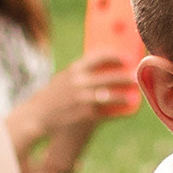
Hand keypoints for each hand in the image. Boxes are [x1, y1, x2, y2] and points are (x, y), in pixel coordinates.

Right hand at [23, 51, 137, 146]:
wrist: (36, 116)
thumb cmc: (52, 96)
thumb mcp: (63, 78)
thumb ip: (80, 72)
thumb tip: (101, 64)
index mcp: (74, 70)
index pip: (99, 57)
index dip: (115, 57)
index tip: (126, 58)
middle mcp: (79, 83)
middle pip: (109, 77)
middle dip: (125, 77)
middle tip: (136, 77)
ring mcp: (82, 99)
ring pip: (111, 95)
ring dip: (124, 94)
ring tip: (133, 94)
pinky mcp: (84, 114)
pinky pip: (107, 112)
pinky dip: (119, 111)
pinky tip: (128, 109)